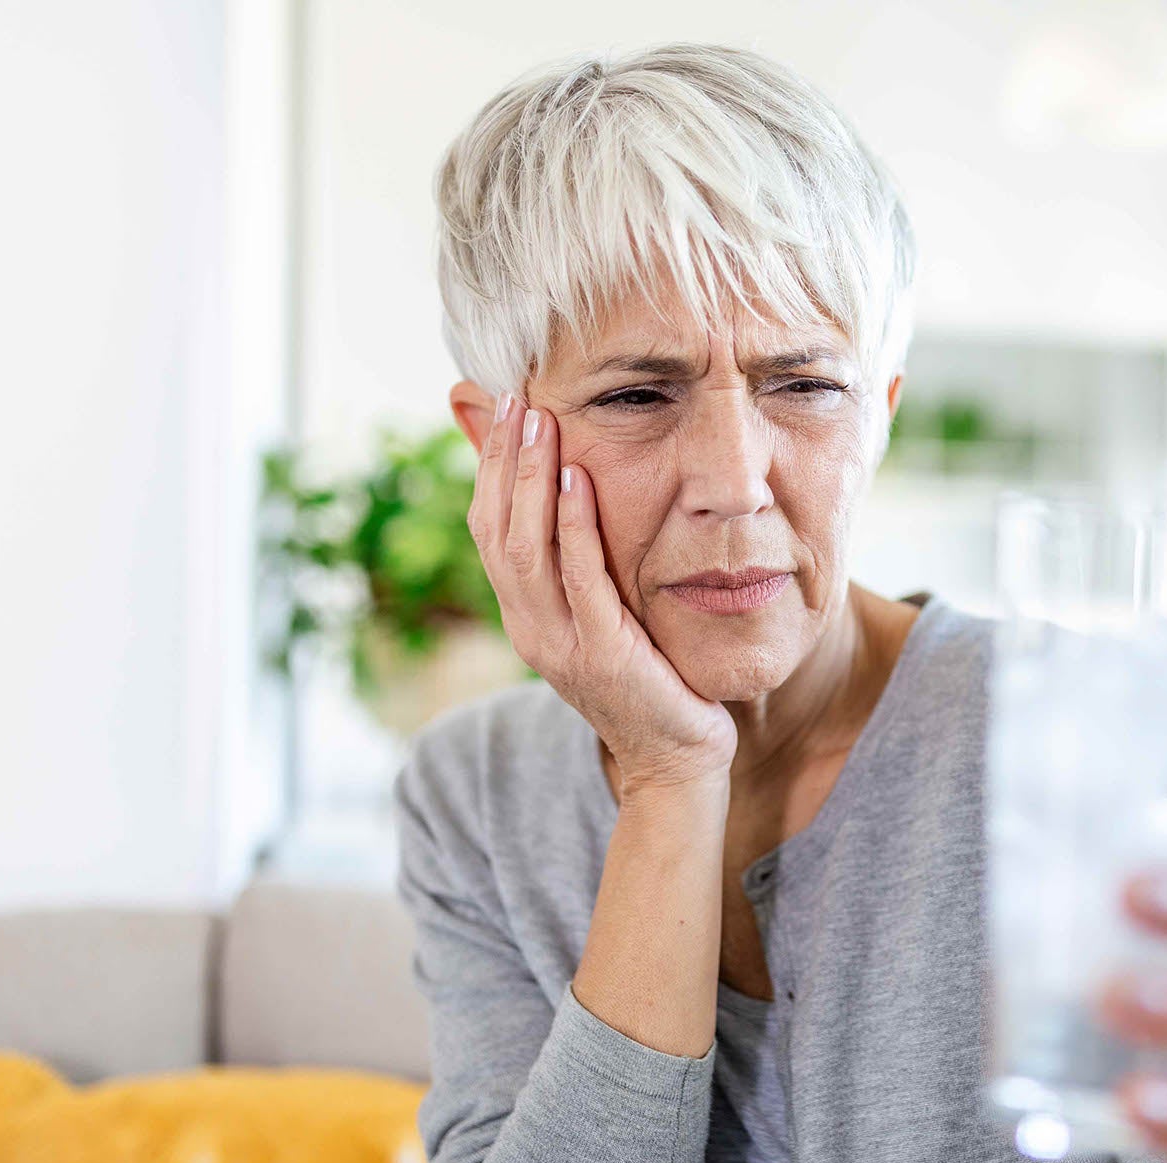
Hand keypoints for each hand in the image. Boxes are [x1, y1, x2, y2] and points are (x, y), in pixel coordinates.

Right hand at [467, 390, 735, 790]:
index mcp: (525, 617)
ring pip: (525, 551)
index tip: (503, 409)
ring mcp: (560, 645)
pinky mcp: (602, 655)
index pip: (489, 531)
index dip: (490, 468)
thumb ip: (585, 563)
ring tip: (538, 422)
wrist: (677, 759)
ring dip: (529, 481)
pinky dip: (573, 529)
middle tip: (513, 399)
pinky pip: (580, 581)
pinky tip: (577, 482)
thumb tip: (575, 500)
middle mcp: (530, 630)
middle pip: (496, 532)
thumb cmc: (652, 680)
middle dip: (502, 461)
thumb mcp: (607, 616)